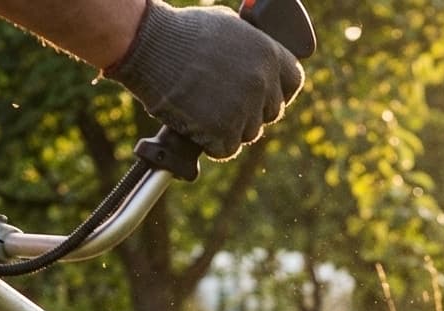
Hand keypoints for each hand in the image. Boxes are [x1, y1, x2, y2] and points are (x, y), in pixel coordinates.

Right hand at [106, 0, 304, 159]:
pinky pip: (226, 149)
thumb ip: (252, 48)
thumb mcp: (228, 27)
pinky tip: (197, 123)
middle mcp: (262, 83)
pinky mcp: (224, 132)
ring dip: (230, 127)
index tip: (265, 93)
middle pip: (271, 112)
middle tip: (225, 101)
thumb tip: (260, 61)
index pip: (293, 82)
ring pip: (249, 133)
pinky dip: (212, 143)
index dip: (278, 89)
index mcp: (268, 54)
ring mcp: (244, 109)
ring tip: (205, 106)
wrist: (150, 46)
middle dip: (251, 110)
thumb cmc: (183, 33)